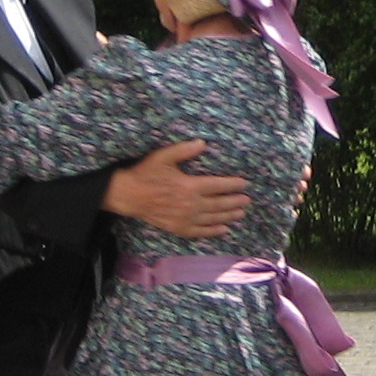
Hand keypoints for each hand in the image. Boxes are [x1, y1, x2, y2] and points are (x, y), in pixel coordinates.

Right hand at [104, 140, 251, 237]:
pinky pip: (200, 232)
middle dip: (235, 201)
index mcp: (189, 186)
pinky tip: (224, 229)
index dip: (233, 185)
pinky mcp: (178, 228)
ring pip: (213, 218)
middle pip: (219, 204)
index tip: (244, 184)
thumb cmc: (145, 173)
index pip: (218, 186)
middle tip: (247, 200)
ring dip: (229, 216)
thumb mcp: (162, 156)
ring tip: (241, 213)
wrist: (128, 195)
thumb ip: (183, 150)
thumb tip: (202, 143)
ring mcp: (184, 219)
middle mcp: (190, 205)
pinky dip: (213, 231)